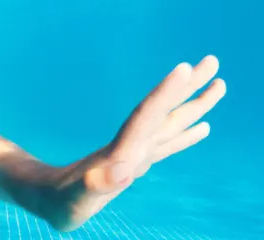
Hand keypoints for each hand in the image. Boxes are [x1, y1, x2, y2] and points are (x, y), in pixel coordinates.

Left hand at [48, 55, 226, 231]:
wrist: (45, 198)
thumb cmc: (60, 203)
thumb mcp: (75, 198)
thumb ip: (95, 185)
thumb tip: (122, 172)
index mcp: (120, 151)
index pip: (146, 116)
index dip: (165, 93)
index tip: (184, 68)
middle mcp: (131, 146)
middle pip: (163, 111)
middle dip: (188, 88)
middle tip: (213, 60)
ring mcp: (135, 153)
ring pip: (170, 123)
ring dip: (193, 105)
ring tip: (219, 85)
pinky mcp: (136, 162)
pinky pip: (166, 144)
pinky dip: (185, 134)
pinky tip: (202, 127)